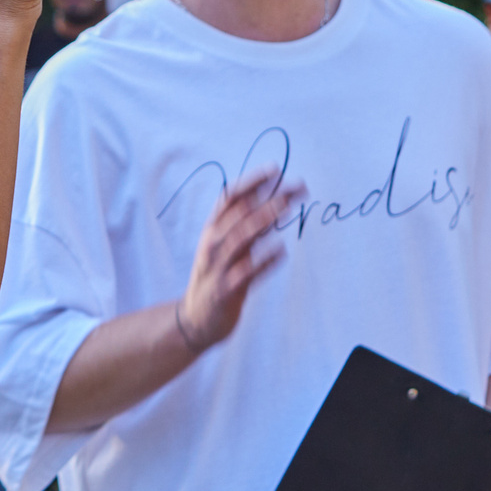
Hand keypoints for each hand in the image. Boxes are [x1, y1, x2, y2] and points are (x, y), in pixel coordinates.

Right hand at [176, 167, 295, 353]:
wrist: (195, 319)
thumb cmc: (215, 277)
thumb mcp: (223, 247)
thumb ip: (245, 226)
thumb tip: (275, 201)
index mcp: (212, 230)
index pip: (230, 198)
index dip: (251, 182)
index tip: (274, 170)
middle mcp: (212, 244)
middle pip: (240, 213)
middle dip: (269, 197)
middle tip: (295, 188)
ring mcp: (218, 267)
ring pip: (241, 237)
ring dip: (264, 219)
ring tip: (287, 206)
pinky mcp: (226, 290)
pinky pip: (246, 273)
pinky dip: (263, 261)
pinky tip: (281, 251)